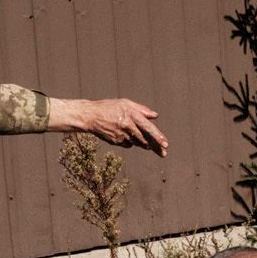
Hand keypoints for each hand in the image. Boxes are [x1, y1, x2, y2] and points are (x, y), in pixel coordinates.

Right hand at [52, 97, 167, 154]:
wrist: (91, 116)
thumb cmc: (109, 107)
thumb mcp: (125, 104)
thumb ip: (141, 110)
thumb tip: (155, 116)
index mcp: (131, 115)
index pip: (147, 128)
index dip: (157, 136)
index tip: (165, 144)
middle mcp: (127, 126)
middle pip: (145, 139)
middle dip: (155, 147)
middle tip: (164, 153)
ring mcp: (121, 135)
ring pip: (138, 143)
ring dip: (145, 145)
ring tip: (150, 146)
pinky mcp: (116, 142)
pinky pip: (129, 144)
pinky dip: (131, 142)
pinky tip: (127, 136)